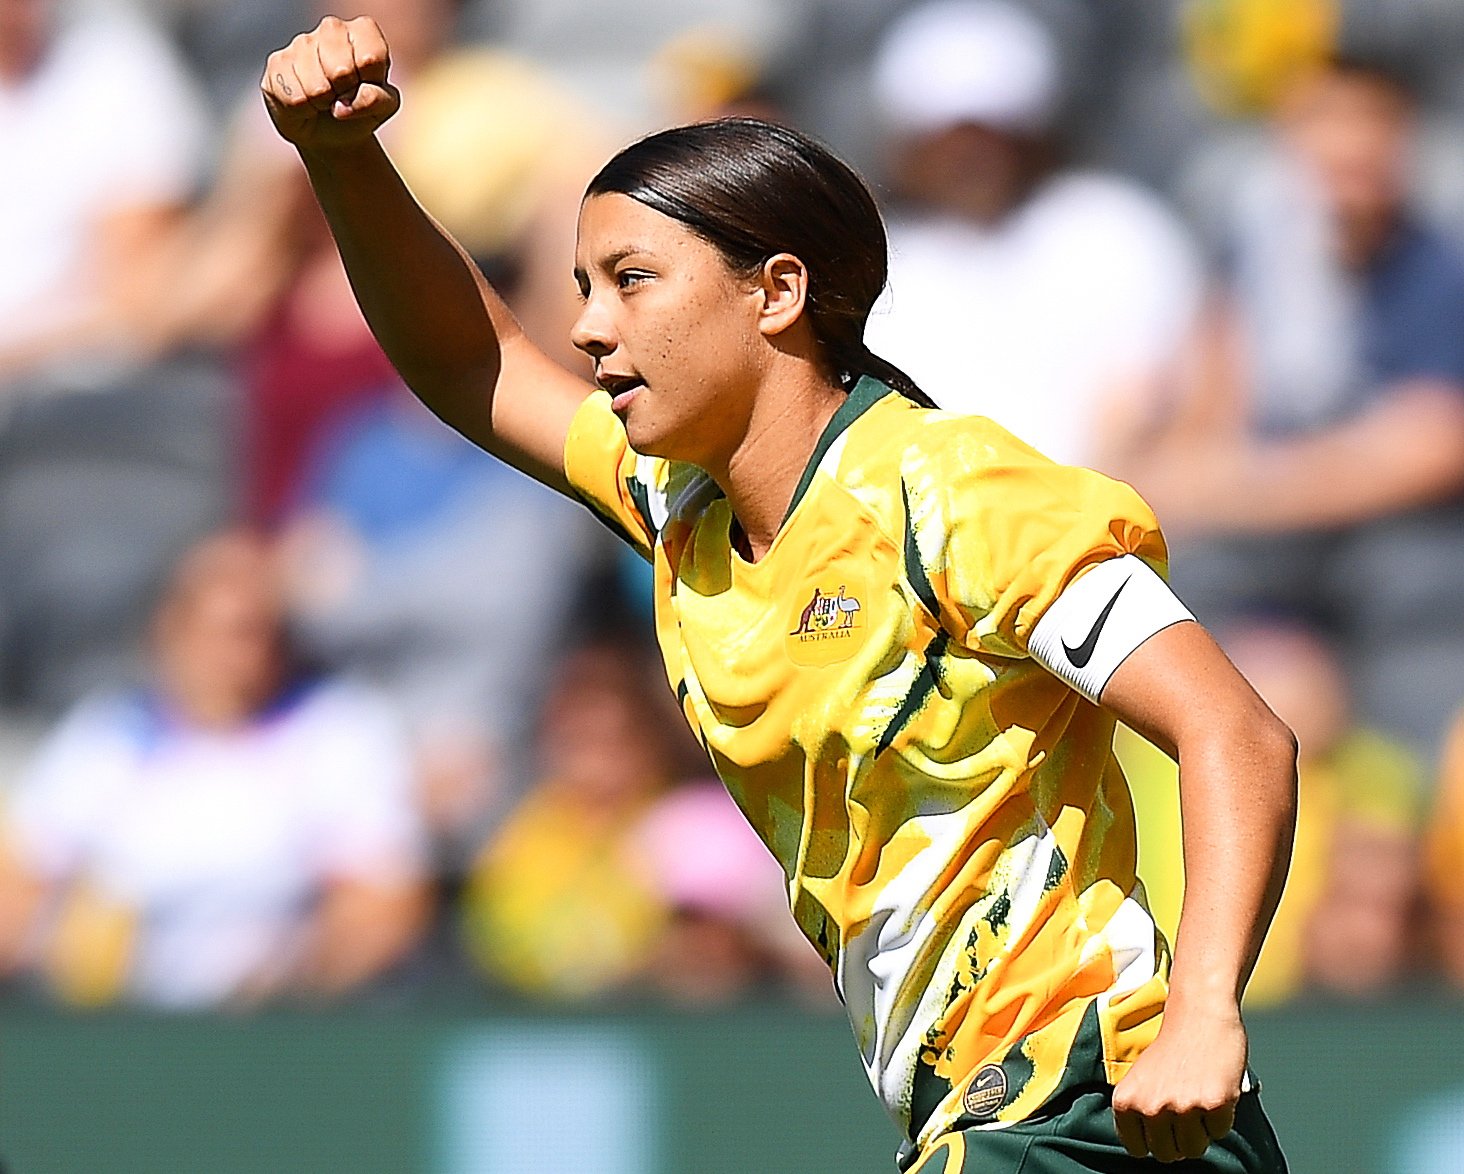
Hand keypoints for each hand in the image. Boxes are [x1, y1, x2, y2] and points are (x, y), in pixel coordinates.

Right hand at [261, 16, 399, 151]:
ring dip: (324, 104)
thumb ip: (377, 99)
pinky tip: (307, 103)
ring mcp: (301, 43)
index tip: (366, 85)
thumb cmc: (361, 108)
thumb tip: (345, 103)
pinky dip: (305, 110)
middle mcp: (331, 29)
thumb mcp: (384, 107)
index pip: (371, 57)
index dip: (370, 82)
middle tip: (343, 95)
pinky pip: (295, 98)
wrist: (331, 130)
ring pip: (317, 87)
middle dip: (345, 93)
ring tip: (325, 100)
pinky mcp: (277, 63)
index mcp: (363, 32)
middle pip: (342, 70)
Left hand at [1110, 1005, 1247, 1162]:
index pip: (1137, 1149)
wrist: (1199, 1013)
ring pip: (1194, 1149)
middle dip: (1178, 1140)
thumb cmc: (1171, 1046)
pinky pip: (1220, 1132)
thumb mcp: (1139, 1078)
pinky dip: (1221, 1117)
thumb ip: (1140, 1111)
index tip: (1161, 1127)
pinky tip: (1213, 1090)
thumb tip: (1151, 1148)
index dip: (1153, 1140)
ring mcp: (1182, 1107)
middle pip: (1167, 1154)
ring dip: (1201, 1131)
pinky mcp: (1214, 1104)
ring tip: (1197, 1099)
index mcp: (1126, 1101)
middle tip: (1184, 1113)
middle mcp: (1151, 1107)